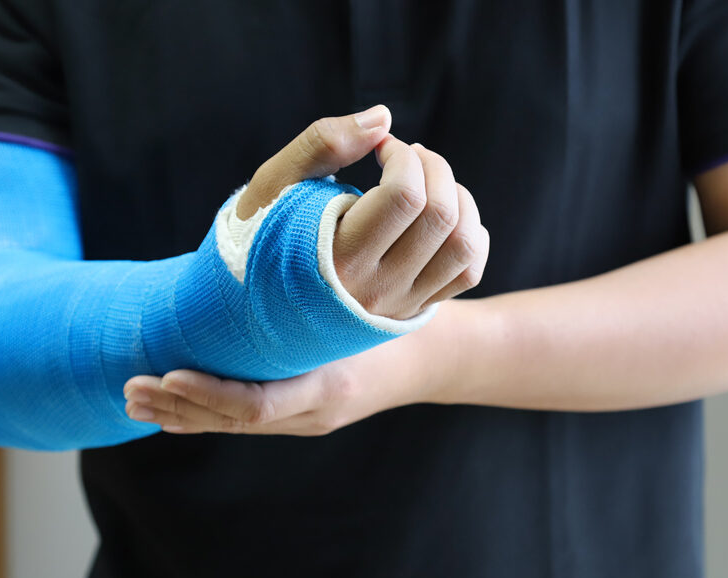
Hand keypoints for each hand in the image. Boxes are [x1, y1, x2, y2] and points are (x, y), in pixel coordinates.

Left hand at [121, 301, 456, 434]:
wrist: (434, 358)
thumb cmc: (402, 317)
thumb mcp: (369, 294)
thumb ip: (325, 271)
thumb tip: (265, 248)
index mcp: (329, 383)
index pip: (256, 405)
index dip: (208, 393)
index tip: (167, 376)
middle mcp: (314, 411)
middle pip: (234, 423)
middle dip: (179, 409)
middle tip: (131, 388)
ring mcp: (308, 418)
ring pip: (235, 425)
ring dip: (185, 414)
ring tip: (139, 401)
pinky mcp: (304, 414)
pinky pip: (248, 420)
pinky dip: (208, 413)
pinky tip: (178, 408)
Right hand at [236, 105, 489, 318]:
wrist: (257, 305)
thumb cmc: (263, 235)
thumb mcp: (275, 185)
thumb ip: (323, 143)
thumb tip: (385, 118)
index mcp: (337, 258)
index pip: (403, 195)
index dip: (401, 155)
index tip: (379, 148)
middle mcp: (374, 289)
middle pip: (439, 215)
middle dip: (432, 167)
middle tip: (406, 157)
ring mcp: (398, 304)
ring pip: (463, 245)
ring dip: (458, 198)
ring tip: (427, 185)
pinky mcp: (413, 310)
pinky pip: (468, 273)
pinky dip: (470, 234)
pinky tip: (441, 218)